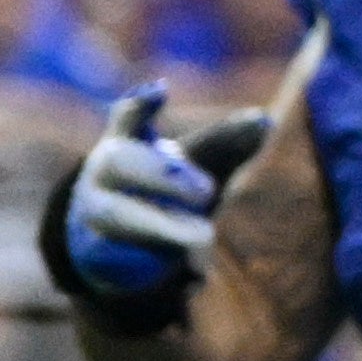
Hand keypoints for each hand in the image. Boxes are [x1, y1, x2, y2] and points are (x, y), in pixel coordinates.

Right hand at [59, 84, 218, 311]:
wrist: (112, 242)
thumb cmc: (163, 189)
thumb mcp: (196, 164)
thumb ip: (227, 143)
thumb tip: (264, 121)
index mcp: (128, 141)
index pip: (129, 116)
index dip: (141, 105)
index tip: (160, 91)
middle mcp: (105, 171)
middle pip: (122, 162)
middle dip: (163, 175)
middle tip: (209, 190)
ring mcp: (96, 210)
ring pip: (120, 214)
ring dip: (163, 225)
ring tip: (205, 235)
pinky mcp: (99, 250)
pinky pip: (123, 254)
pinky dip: (158, 259)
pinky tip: (192, 269)